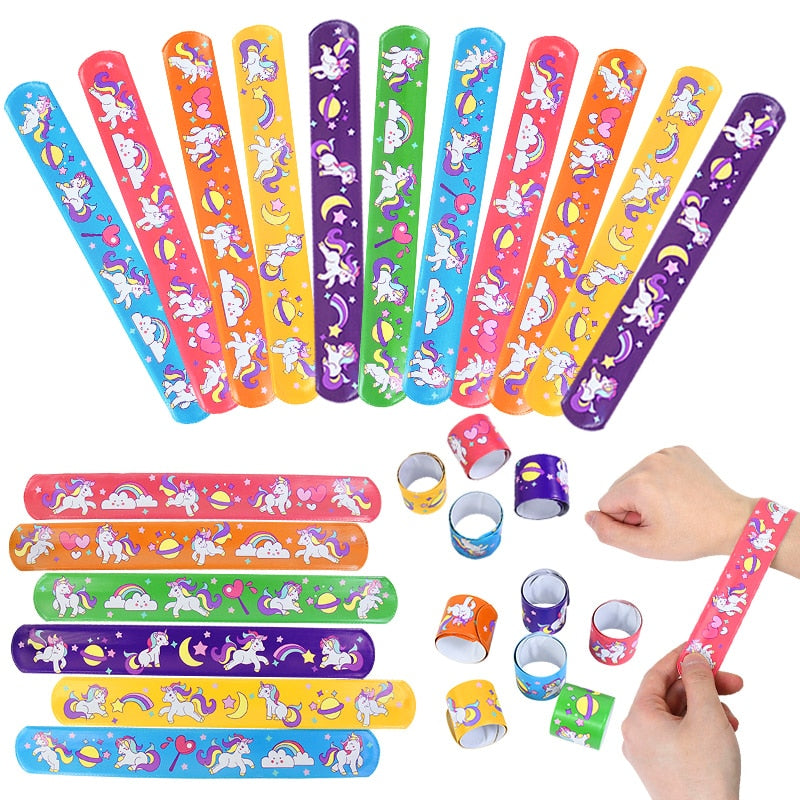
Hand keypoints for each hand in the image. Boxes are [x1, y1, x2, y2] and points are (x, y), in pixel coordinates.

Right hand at [585, 446, 753, 560]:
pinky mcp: (678, 450)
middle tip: (663, 518)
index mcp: (638, 485)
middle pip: (619, 488)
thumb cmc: (693, 536)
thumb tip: (588, 517)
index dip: (625, 521)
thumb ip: (608, 533)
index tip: (651, 527)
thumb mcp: (645, 546)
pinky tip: (678, 492)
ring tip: (672, 506)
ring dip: (646, 493)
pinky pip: (653, 467)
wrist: (733, 522)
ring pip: (634, 477)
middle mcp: (649, 462)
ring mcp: (665, 454)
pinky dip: (660, 480)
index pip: (606, 504)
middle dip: (634, 505)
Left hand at [623, 645, 741, 799]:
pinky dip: (701, 729)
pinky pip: (679, 736)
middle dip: (703, 687)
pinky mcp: (661, 767)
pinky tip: (724, 734)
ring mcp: (647, 752)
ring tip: (731, 720)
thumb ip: (699, 680)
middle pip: (671, 695)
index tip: (700, 647)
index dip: (680, 657)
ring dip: (707, 710)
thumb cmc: (704, 775)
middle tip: (732, 682)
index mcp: (639, 716)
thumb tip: (693, 658)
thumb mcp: (707, 715)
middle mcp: (637, 732)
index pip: (657, 674)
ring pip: (678, 716)